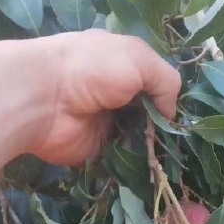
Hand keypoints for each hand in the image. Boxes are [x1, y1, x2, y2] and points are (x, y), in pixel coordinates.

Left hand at [31, 30, 181, 165]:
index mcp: (122, 64)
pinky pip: (127, 158)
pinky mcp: (100, 149)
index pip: (155, 81)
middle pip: (150, 111)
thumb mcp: (139, 58)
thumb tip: (171, 112)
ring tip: (170, 152)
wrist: (43, 99)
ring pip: (142, 137)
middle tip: (179, 137)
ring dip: (155, 145)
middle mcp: (115, 92)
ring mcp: (107, 122)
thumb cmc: (91, 69)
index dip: (169, 95)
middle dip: (164, 123)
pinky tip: (155, 165)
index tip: (180, 111)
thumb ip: (165, 80)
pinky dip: (140, 162)